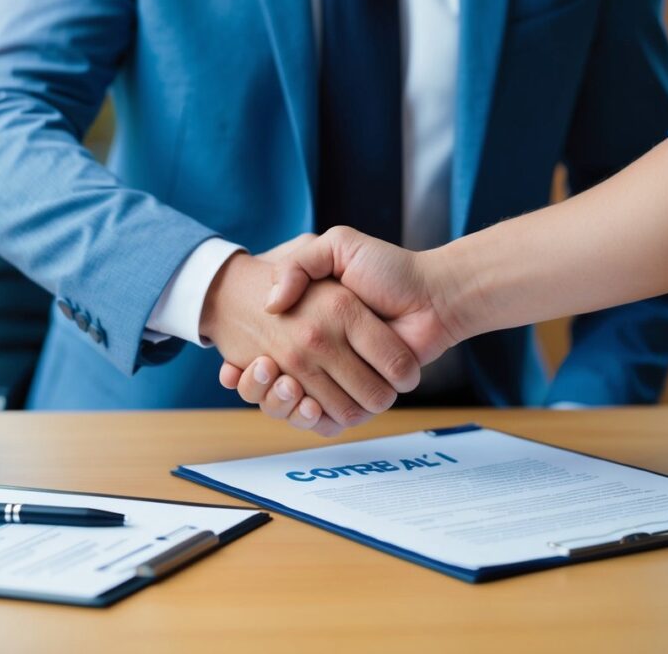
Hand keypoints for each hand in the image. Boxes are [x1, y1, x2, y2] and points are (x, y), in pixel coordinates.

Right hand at [220, 227, 467, 422]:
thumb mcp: (337, 246)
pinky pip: (325, 421)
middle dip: (259, 387)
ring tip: (282, 381)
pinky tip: (305, 402)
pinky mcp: (358, 398)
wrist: (433, 295)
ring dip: (279, 404)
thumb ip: (300, 263)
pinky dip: (309, 420)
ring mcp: (338, 378)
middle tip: (263, 369)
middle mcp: (320, 356)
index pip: (261, 357)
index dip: (245, 367)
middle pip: (272, 388)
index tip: (235, 365)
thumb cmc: (387, 267)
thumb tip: (272, 303)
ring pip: (292, 408)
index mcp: (310, 326)